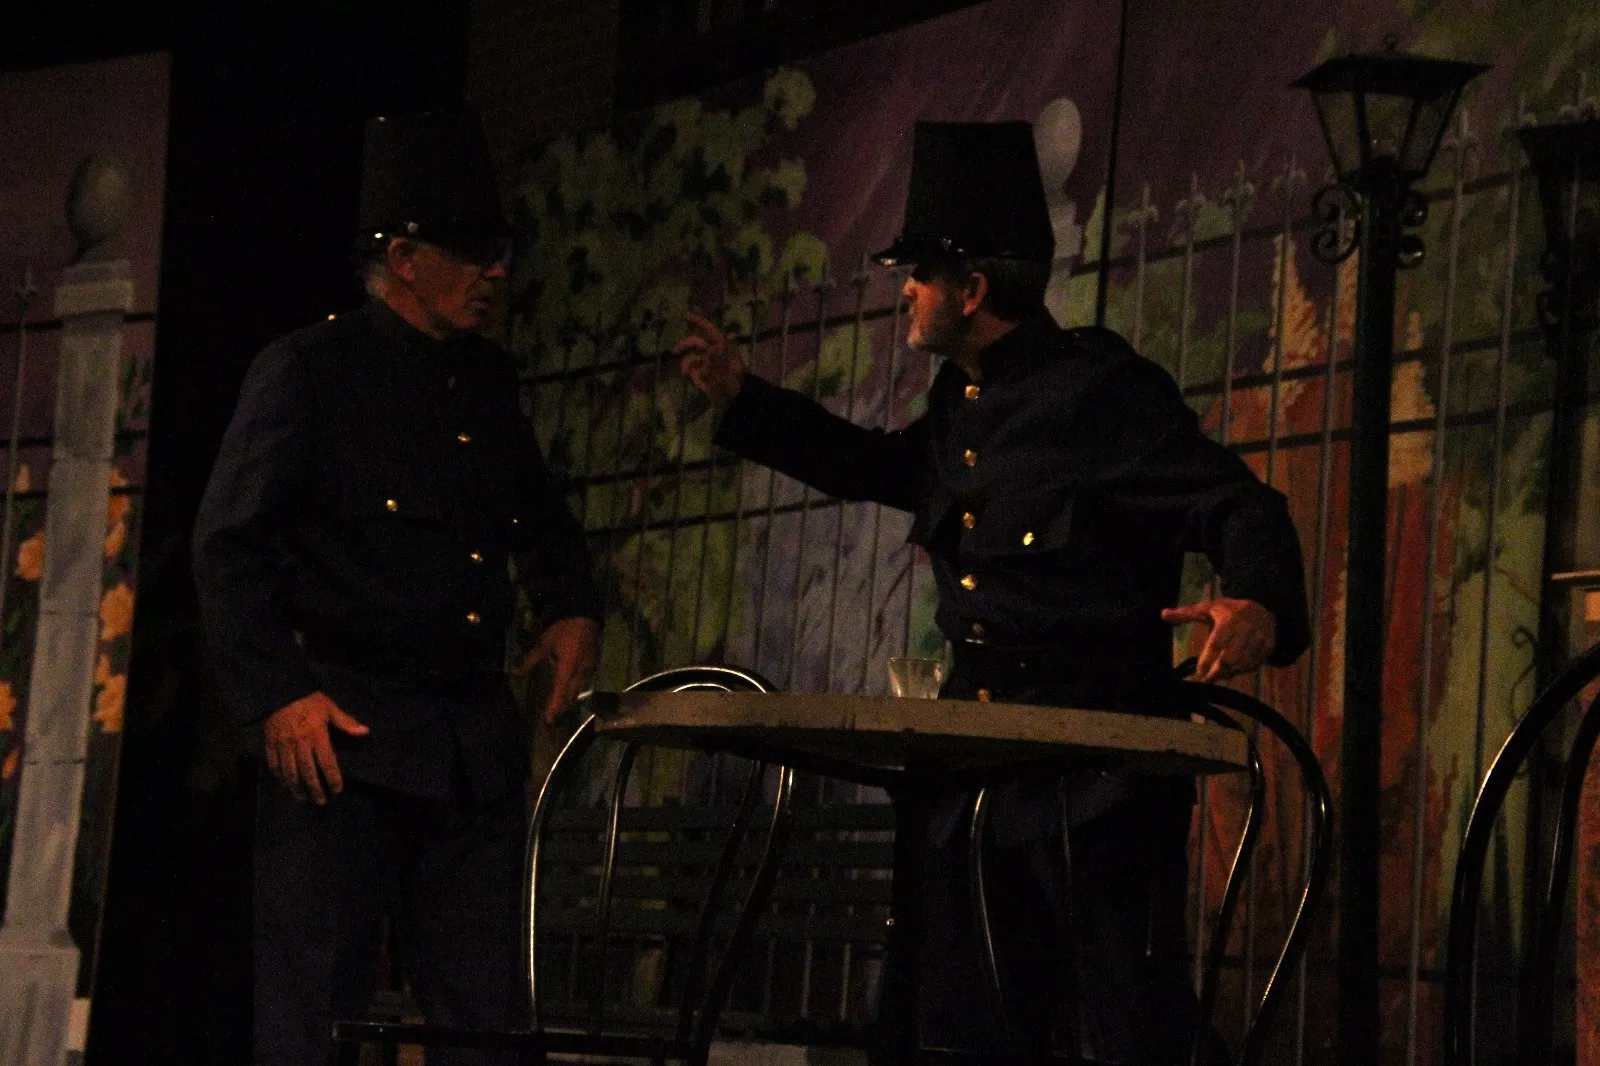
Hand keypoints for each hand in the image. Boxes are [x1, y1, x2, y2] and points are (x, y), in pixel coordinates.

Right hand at [263, 692, 369, 803]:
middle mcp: (299, 744)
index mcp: (316, 735)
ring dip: (296, 788)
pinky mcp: (269, 744)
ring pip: (289, 772)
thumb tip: (364, 731)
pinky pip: (274, 765)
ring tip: (302, 799)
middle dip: (314, 788)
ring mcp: (282, 746)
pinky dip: (279, 777)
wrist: (280, 691)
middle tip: (320, 801)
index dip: (333, 777)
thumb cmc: (308, 700)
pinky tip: (285, 785)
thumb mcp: (329, 707)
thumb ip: (345, 722)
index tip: (337, 790)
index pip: (326, 762)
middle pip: (307, 772)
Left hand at [514, 616, 600, 723]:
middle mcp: (581, 672)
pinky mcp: (593, 664)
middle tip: (553, 718)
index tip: (548, 720)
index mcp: (568, 669)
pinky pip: (584, 682)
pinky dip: (576, 689)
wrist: (585, 614)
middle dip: (562, 707)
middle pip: (572, 695)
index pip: (560, 693)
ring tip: (561, 708)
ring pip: (579, 689)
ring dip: (570, 699)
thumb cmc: (563, 629)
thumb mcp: (544, 643)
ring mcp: (589, 668)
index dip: (554, 707)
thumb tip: (515, 673)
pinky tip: (572, 691)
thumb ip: (530, 660)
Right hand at [675, 310, 746, 407]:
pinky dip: (688, 371)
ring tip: (686, 372)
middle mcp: (712, 352)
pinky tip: (689, 376)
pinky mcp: (699, 374)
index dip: (698, 321)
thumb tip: (711, 349)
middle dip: (685, 344)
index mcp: (722, 346)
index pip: (710, 330)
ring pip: (690, 357)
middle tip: (675, 350)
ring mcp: (705, 363)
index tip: (685, 315)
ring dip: (687, 363)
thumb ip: (721, 359)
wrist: (733, 401)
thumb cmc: (736, 383)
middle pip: (695, 342)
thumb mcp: (733, 370)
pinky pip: (689, 369)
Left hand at [1161, 597, 1276, 682]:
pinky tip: (1231, 671)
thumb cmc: (1229, 611)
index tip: (1198, 672)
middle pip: (1230, 659)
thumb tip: (1163, 614)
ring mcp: (1259, 641)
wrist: (1263, 611)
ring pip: (1241, 665)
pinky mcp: (1267, 650)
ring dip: (1228, 674)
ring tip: (1217, 675)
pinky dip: (1240, 672)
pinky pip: (1252, 667)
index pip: (1216, 644)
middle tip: (1206, 679)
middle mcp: (1245, 631)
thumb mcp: (1209, 608)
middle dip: (1217, 672)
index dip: (1206, 660)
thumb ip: (1186, 614)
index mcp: (1229, 621)